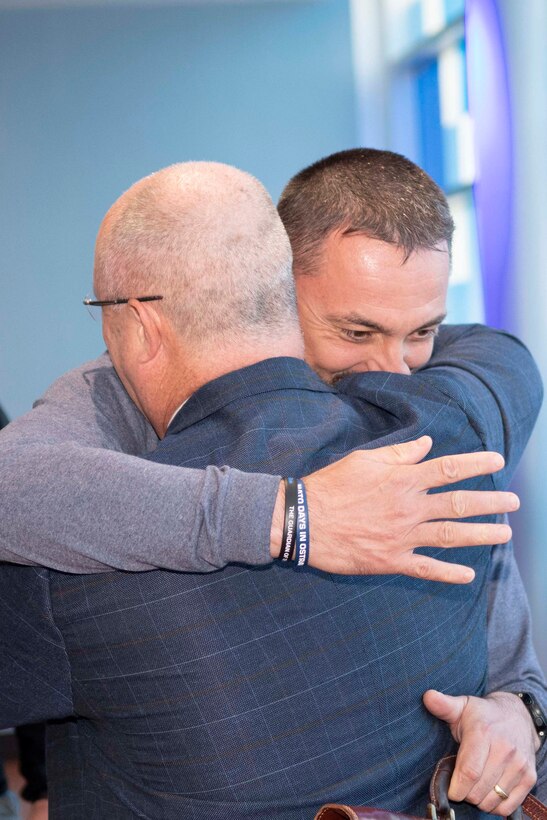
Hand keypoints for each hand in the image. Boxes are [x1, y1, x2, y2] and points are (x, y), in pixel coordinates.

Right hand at [271, 436, 516, 581]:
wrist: (304, 520)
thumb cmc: (332, 485)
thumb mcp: (364, 459)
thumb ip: (399, 454)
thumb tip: (426, 445)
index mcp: (403, 479)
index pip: (449, 469)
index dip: (476, 463)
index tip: (498, 460)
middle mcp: (409, 507)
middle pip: (459, 504)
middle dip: (490, 502)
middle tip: (513, 503)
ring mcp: (402, 536)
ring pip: (451, 535)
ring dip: (481, 535)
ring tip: (505, 534)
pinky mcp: (391, 560)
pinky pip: (426, 568)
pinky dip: (448, 573)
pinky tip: (468, 575)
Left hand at [423, 689, 537, 814]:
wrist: (519, 716)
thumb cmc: (483, 715)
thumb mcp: (462, 706)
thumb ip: (444, 705)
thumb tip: (427, 697)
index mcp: (483, 732)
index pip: (469, 771)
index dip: (456, 788)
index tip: (450, 788)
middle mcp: (504, 749)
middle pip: (478, 791)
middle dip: (465, 793)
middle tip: (462, 782)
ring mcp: (519, 764)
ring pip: (492, 801)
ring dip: (479, 800)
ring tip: (475, 784)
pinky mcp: (529, 777)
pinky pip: (508, 807)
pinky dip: (495, 806)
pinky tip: (489, 791)